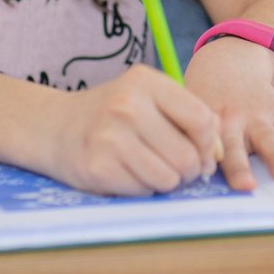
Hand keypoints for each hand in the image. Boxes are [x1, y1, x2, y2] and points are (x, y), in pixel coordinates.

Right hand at [45, 66, 222, 196]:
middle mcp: (127, 105)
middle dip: (189, 170)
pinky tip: (128, 173)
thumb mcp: (149, 99)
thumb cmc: (112, 114)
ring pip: (168, 178)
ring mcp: (110, 137)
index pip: (202, 120)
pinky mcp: (98, 167)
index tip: (202, 153)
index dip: (210, 145)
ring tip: (151, 168)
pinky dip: (143, 188)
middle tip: (177, 168)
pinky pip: (144, 191)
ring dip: (166, 181)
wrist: (53, 127)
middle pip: (188, 156)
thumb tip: (220, 154)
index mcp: (146, 82)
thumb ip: (188, 118)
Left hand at [184, 37, 273, 190]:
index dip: (204, 160)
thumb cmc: (205, 100)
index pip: (203, 145)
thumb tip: (186, 175)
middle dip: (239, 166)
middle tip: (246, 185)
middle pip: (234, 146)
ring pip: (268, 138)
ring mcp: (258, 115)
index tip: (205, 177)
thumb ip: (190, 139)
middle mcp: (232, 120)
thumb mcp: (191, 112)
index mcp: (206, 123)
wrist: (228, 64)